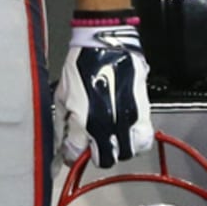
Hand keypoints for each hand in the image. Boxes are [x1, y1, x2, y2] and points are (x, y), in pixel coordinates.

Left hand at [55, 20, 153, 167]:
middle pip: (105, 160)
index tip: (72, 152)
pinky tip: (128, 133)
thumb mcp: (63, 95)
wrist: (108, 45)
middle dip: (97, 156)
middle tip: (93, 146)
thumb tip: (62, 144)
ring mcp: (127, 121)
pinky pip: (144, 141)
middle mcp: (107, 126)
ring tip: (112, 139)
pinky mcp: (143, 114)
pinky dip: (137, 142)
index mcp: (83, 122)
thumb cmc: (83, 64)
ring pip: (126, 154)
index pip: (75, 155)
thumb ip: (62, 124)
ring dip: (118, 150)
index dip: (71, 155)